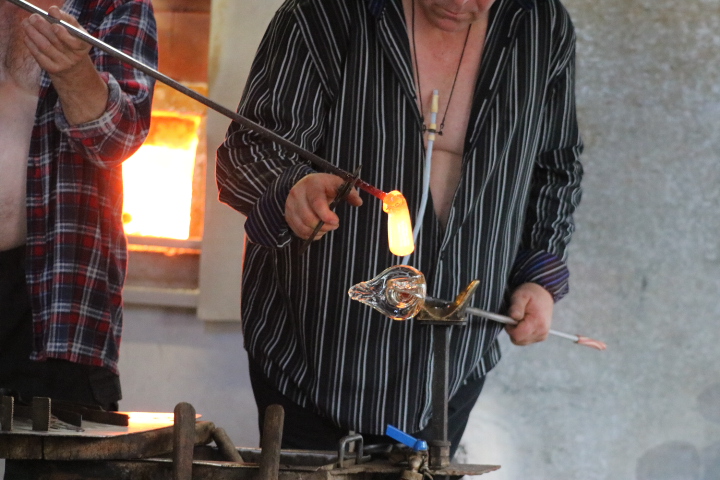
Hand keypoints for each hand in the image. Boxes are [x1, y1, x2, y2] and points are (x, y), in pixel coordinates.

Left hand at [22, 6, 107, 123]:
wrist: (80, 82)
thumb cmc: (78, 56)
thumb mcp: (80, 42)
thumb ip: (70, 28)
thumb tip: (53, 13)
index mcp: (85, 48)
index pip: (74, 33)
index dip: (63, 23)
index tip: (53, 12)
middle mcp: (76, 58)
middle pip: (56, 37)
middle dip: (43, 25)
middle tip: (34, 15)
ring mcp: (64, 65)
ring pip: (45, 45)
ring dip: (34, 32)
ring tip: (28, 22)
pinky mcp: (52, 70)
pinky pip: (39, 55)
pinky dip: (31, 44)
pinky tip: (27, 35)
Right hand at [285, 173, 362, 239]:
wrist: (303, 183)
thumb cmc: (323, 185)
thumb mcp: (336, 183)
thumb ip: (349, 192)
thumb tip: (358, 202)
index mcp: (312, 185)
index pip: (316, 202)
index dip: (326, 215)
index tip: (336, 221)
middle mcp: (298, 195)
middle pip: (309, 218)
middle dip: (324, 226)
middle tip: (335, 224)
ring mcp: (290, 206)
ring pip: (303, 227)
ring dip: (318, 231)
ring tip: (327, 227)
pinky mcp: (288, 216)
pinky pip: (299, 232)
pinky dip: (310, 235)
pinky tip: (318, 230)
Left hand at [505, 282, 553, 344]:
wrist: (544, 293)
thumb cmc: (532, 293)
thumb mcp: (521, 295)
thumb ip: (516, 306)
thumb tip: (513, 316)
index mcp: (538, 323)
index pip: (517, 335)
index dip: (509, 327)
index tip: (510, 318)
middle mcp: (542, 332)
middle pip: (518, 340)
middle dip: (513, 330)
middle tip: (516, 317)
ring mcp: (542, 336)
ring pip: (520, 341)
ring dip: (517, 331)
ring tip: (521, 318)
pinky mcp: (541, 337)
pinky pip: (525, 340)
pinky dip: (522, 333)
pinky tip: (524, 322)